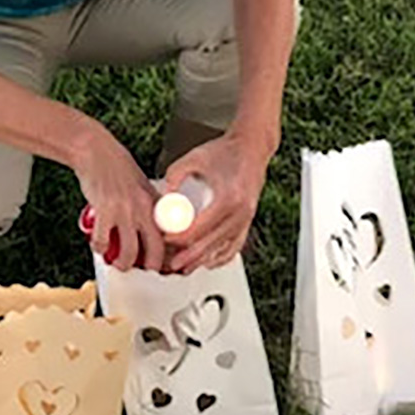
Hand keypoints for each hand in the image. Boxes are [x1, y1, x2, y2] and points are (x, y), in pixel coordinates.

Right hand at [72, 126, 165, 271]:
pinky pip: (103, 241)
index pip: (170, 236)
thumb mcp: (143, 185)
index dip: (170, 254)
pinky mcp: (105, 210)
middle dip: (151, 267)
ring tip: (119, 264)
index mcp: (156, 203)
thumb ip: (150, 204)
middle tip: (144, 271)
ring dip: (124, 264)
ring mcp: (125, 210)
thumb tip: (155, 224)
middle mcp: (144, 208)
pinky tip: (98, 247)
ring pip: (130, 251)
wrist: (97, 151)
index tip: (165, 264)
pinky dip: (100, 249)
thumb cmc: (118, 167)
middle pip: (155, 249)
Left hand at [162, 131, 271, 273]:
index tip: (166, 238)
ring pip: (223, 249)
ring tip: (185, 267)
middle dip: (189, 256)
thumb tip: (162, 198)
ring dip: (203, 260)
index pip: (200, 228)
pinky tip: (208, 262)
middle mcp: (241, 212)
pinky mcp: (248, 220)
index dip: (181, 237)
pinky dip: (221, 256)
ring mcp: (247, 218)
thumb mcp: (193, 158)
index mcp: (228, 198)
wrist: (252, 147)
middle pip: (212, 244)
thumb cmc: (224, 151)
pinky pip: (235, 245)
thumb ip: (174, 176)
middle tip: (171, 263)